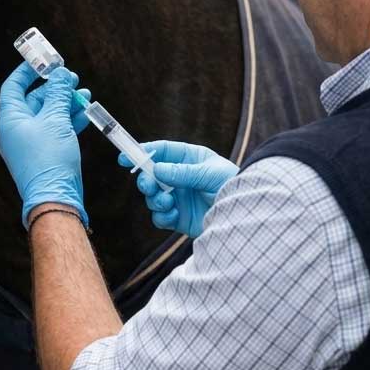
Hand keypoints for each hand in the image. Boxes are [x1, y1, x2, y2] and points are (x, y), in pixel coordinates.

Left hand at [0, 64, 89, 228]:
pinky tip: (86, 112)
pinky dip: (69, 119)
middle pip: (34, 99)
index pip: (13, 87)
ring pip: (48, 114)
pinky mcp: (46, 153)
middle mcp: (17, 130)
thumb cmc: (50, 159)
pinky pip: (56, 129)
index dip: (26, 72)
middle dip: (55, 87)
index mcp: (11, 120)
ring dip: (66, 102)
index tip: (41, 60)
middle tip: (72, 77)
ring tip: (84, 93)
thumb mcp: (55, 120)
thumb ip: (58, 94)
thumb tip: (61, 74)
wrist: (56, 197)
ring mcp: (31, 142)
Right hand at [118, 140, 237, 237]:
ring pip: (152, 197)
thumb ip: (182, 172)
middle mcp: (181, 177)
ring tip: (168, 203)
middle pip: (151, 175)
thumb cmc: (233, 187)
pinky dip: (162, 216)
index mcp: (190, 159)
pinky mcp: (179, 218)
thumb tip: (156, 169)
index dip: (142, 152)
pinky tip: (173, 216)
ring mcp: (179, 197)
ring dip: (155, 200)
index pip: (162, 151)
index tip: (124, 156)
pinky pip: (159, 217)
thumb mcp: (209, 174)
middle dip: (146, 180)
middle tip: (149, 186)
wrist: (244, 216)